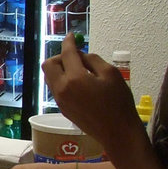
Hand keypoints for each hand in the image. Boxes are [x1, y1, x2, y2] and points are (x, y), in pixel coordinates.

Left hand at [42, 33, 139, 148]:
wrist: (117, 132)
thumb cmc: (119, 103)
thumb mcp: (111, 74)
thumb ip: (93, 60)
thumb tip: (80, 55)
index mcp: (75, 78)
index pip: (67, 54)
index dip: (69, 42)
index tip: (72, 36)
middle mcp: (62, 88)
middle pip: (49, 65)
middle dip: (59, 57)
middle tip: (75, 57)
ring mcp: (60, 100)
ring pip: (50, 77)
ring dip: (59, 69)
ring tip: (78, 70)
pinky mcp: (62, 108)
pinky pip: (55, 88)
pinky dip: (62, 80)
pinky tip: (78, 83)